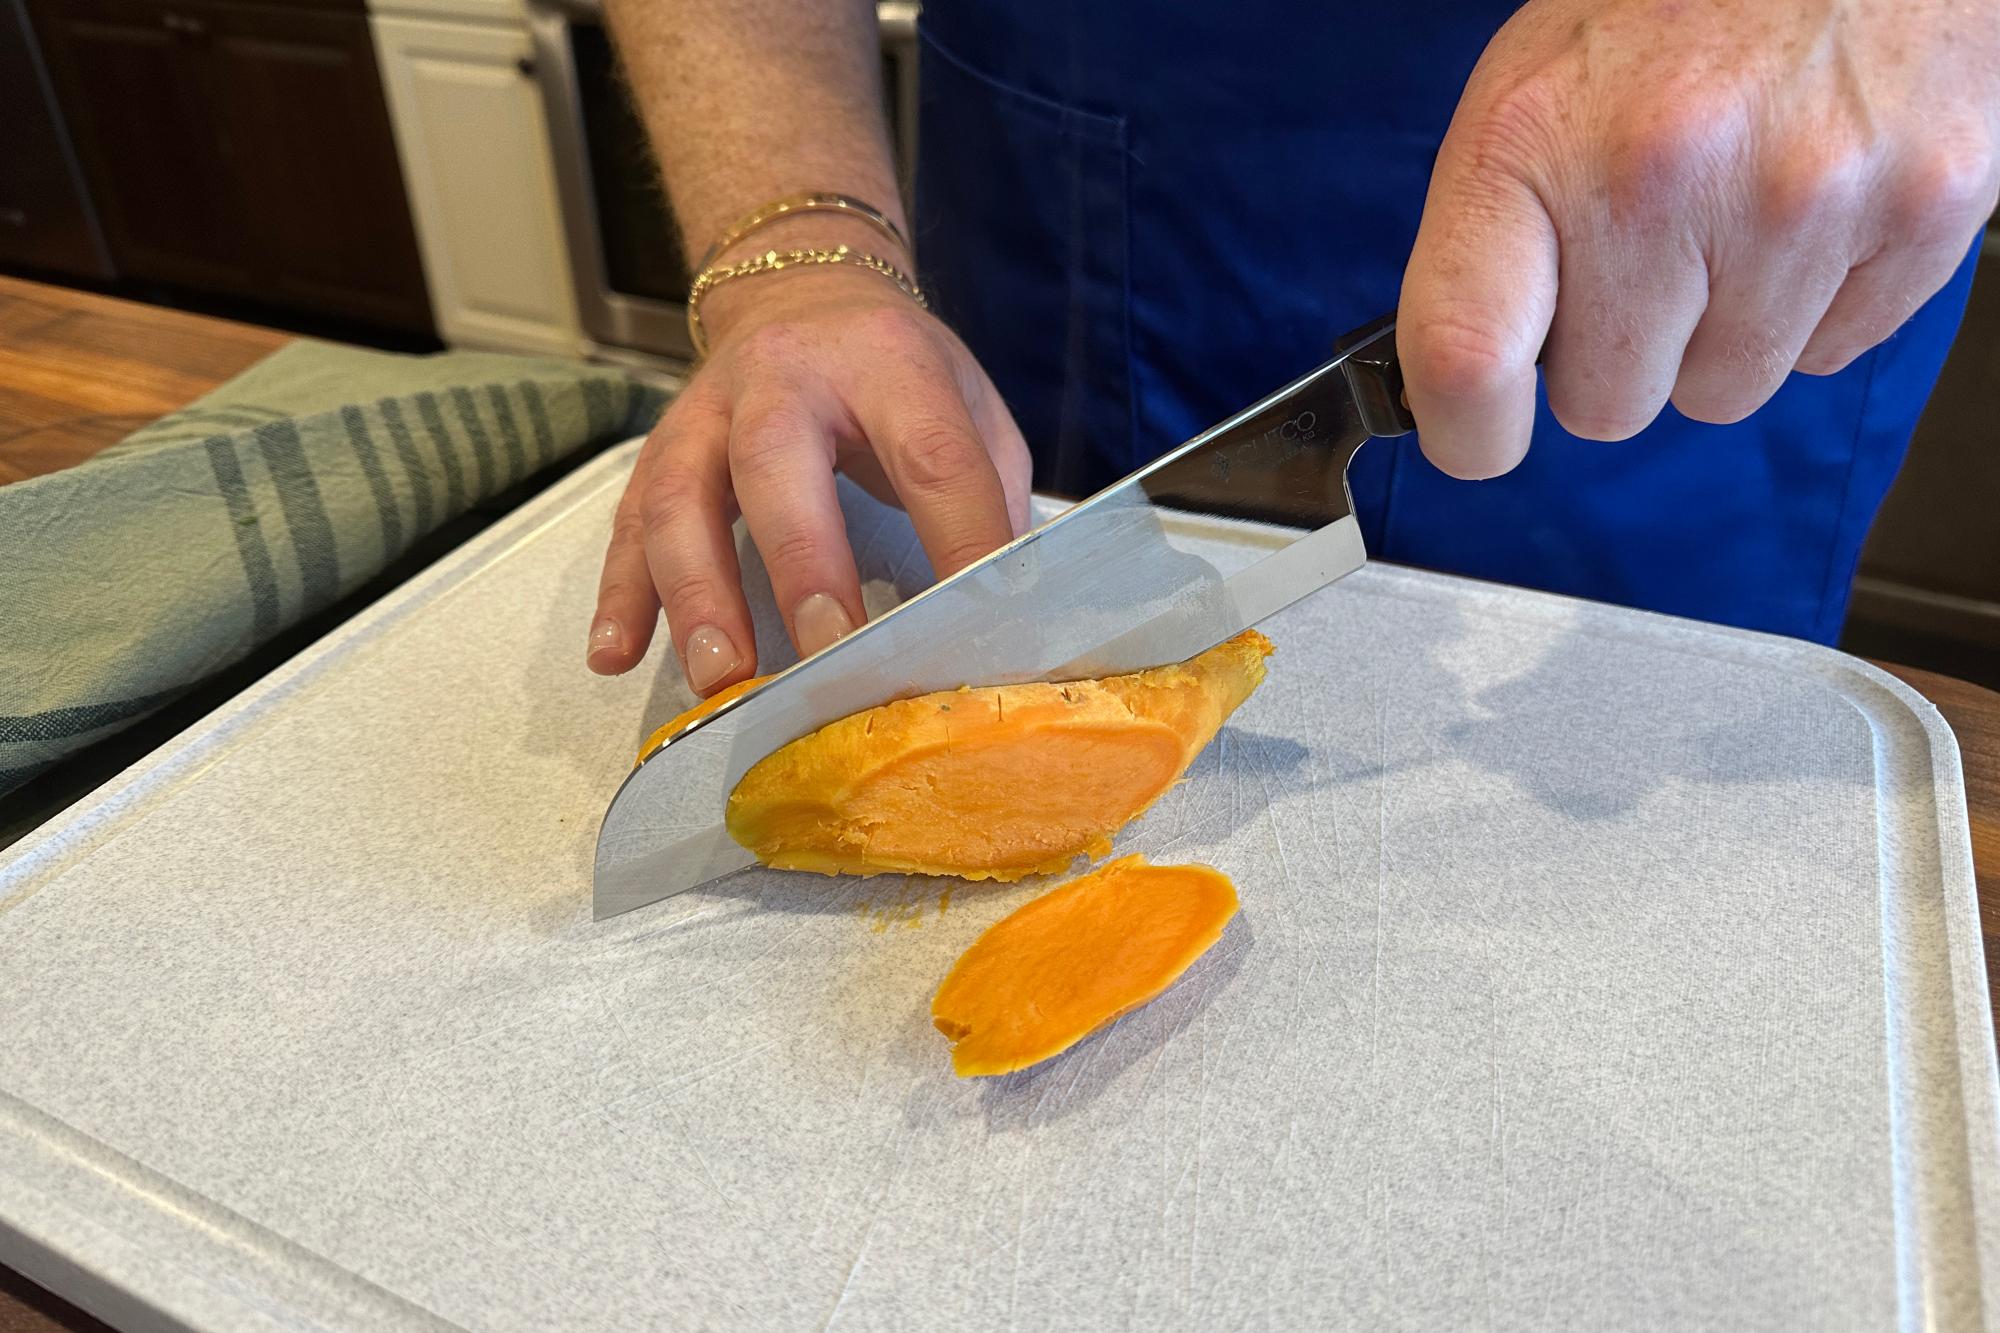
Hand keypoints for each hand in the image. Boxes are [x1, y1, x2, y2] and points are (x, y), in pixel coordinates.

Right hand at [587, 265, 1032, 691]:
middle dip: (802, 562)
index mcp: (885, 362)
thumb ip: (988, 496)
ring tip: (723, 678)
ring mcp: (707, 411)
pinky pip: (628, 522)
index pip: (929, 452)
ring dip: (697, 593)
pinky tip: (614, 655)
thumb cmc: (895, 372)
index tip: (976, 624)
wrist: (799, 290)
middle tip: (827, 653)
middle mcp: (783, 376)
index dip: (959, 536)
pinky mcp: (660, 451)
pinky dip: (619, 593)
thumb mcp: (966, 405)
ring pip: (682, 495)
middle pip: (775, 460)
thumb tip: (1005, 611)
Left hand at [1398, 0, 1999, 477]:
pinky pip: (1826, 357)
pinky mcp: (1920, 214)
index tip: (1479, 431)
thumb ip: (1488, 249)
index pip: (1465, 359)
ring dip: (1719, 331)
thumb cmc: (1673, 9)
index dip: (1466, 432)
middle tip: (1644, 249)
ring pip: (1719, 393)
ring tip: (1734, 210)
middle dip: (1616, 355)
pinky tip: (1807, 207)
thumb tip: (1463, 391)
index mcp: (1534, 141)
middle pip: (1604, 407)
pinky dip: (1812, 304)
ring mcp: (1803, 200)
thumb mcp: (1530, 97)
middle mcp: (1662, 174)